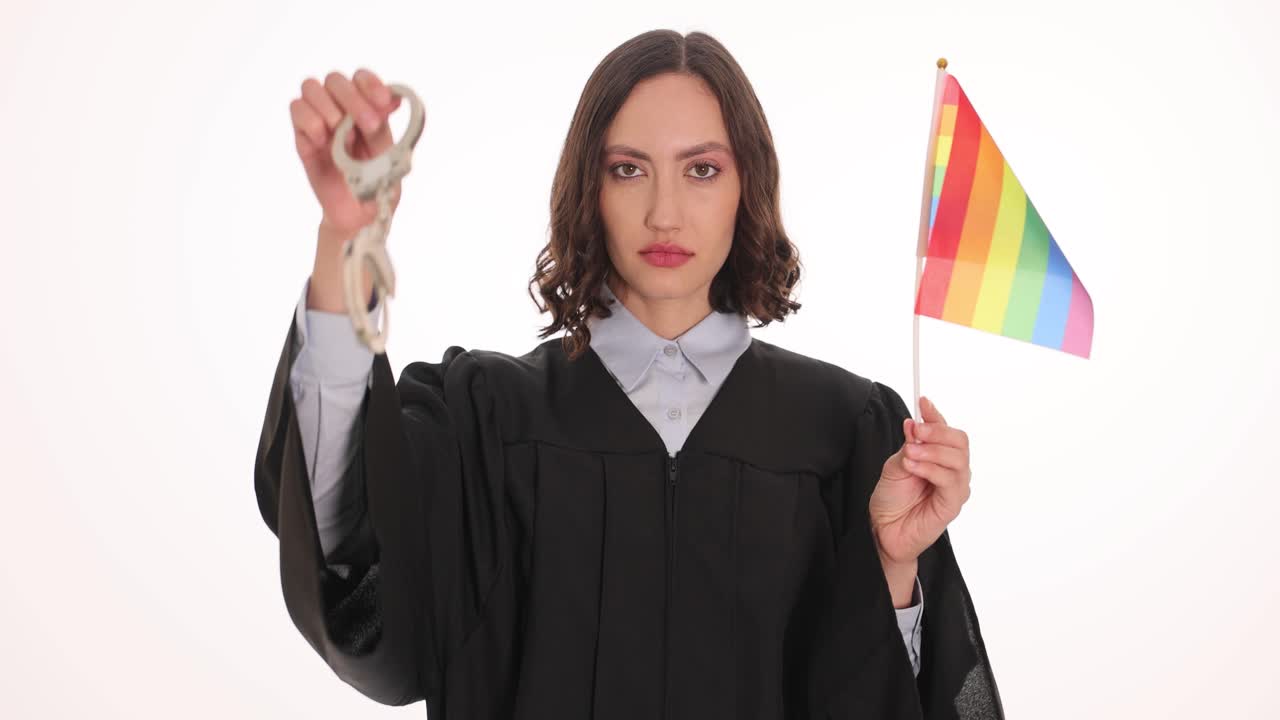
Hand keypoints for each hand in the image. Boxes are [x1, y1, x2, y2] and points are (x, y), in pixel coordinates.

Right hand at [290, 68, 406, 236]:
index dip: (371, 84)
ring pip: (310, 87)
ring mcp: (320, 122)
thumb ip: (384, 128)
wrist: (359, 216)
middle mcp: (341, 110)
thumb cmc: (377, 185)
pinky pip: (296, 110)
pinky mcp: (303, 138)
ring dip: (327, 107)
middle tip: (367, 126)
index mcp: (367, 110)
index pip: (361, 78)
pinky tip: (322, 142)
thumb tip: (393, 99)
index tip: (383, 103)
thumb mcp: (388, 157)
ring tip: (337, 133)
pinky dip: (309, 121)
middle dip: (353, 98)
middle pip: (335, 79)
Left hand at [869, 396, 972, 566]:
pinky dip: (930, 469)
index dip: (935, 414)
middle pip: (960, 441)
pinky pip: (950, 481)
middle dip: (937, 431)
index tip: (922, 400)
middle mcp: (953, 470)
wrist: (883, 528)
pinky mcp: (953, 504)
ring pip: (958, 459)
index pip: (946, 430)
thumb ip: (909, 444)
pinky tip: (913, 467)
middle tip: (915, 431)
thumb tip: (913, 423)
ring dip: (931, 451)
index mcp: (940, 457)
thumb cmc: (891, 498)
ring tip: (909, 454)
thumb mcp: (896, 463)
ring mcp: (955, 487)